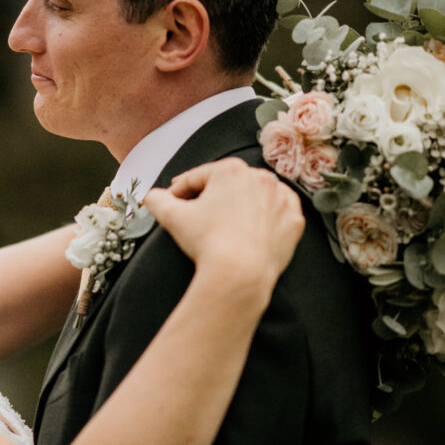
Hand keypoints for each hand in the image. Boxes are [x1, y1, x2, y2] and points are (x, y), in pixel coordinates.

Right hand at [143, 158, 304, 285]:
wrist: (240, 275)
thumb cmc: (207, 242)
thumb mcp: (172, 216)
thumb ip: (156, 200)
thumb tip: (150, 197)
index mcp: (230, 170)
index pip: (198, 177)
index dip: (180, 190)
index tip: (172, 200)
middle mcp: (260, 177)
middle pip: (228, 185)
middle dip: (212, 197)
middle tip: (198, 213)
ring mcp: (281, 199)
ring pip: (255, 196)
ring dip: (241, 204)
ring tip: (225, 222)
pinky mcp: (294, 221)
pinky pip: (279, 213)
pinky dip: (267, 218)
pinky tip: (253, 228)